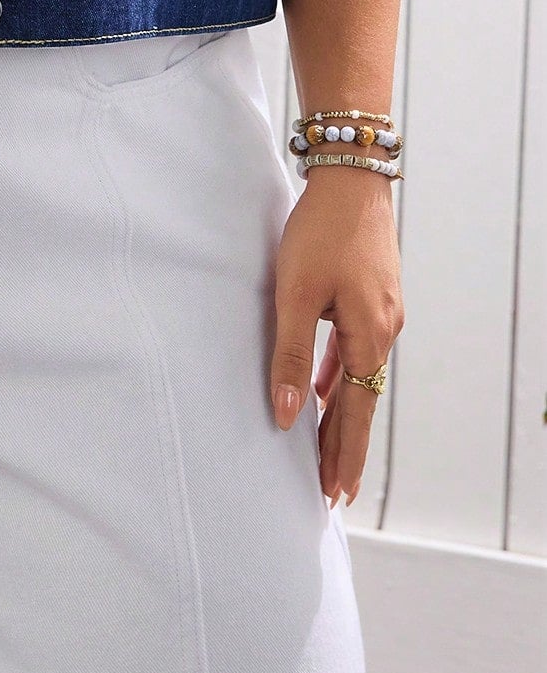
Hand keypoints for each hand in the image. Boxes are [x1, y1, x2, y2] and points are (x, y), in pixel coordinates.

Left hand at [268, 172, 404, 507]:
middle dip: (345, 445)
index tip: (334, 493)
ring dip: (341, 412)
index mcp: (369, 336)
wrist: (350, 178)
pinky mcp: (370, 294)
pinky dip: (339, 375)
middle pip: (361, 401)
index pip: (355, 412)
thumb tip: (287, 415)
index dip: (342, 453)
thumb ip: (290, 355)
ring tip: (325, 448)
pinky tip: (325, 386)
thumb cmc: (319, 233)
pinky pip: (355, 349)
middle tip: (332, 490)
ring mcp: (381, 311)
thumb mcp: (294, 294)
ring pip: (358, 375)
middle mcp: (384, 329)